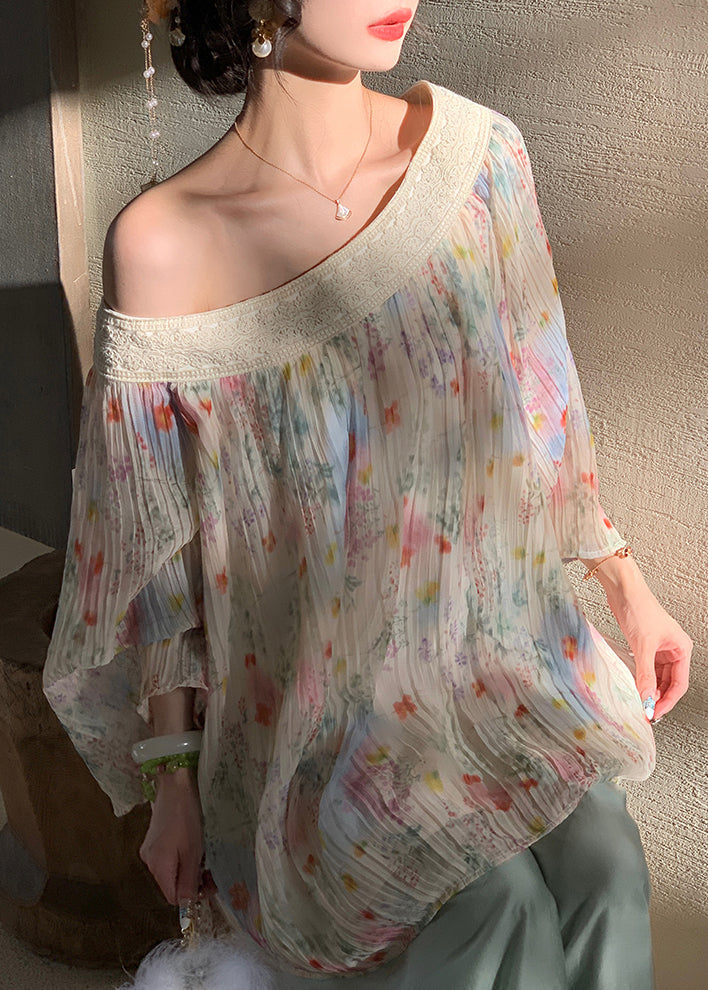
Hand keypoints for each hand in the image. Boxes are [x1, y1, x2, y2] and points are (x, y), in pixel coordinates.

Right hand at [139, 766, 204, 904]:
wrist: (175, 783)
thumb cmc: (186, 814)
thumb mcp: (193, 850)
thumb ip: (189, 880)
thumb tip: (187, 905)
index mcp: (157, 866)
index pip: (173, 897)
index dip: (192, 896)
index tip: (210, 886)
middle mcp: (149, 860)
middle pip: (172, 884)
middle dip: (193, 882)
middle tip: (212, 872)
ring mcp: (151, 849)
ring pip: (172, 870)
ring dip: (190, 869)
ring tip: (206, 857)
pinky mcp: (155, 839)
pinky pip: (170, 857)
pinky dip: (183, 857)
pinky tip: (195, 846)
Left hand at [601, 566, 692, 721]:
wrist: (623, 591)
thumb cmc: (639, 608)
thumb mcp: (643, 646)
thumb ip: (645, 674)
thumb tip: (646, 697)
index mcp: (681, 648)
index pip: (679, 684)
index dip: (668, 701)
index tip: (655, 712)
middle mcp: (673, 649)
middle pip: (669, 682)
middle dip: (658, 697)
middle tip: (645, 711)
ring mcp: (659, 648)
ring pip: (658, 677)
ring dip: (650, 689)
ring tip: (639, 701)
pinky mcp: (645, 646)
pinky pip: (647, 669)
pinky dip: (642, 679)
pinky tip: (635, 687)